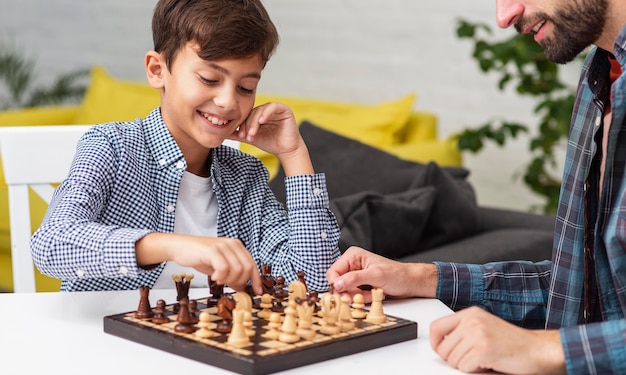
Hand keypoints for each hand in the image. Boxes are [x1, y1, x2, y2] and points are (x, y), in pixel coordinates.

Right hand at [136, 233, 262, 293]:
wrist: (180, 247)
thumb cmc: (199, 256)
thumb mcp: (219, 267)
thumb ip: (232, 275)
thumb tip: (243, 288)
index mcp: (237, 246)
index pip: (252, 264)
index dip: (256, 279)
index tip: (258, 291)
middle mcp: (233, 244)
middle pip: (247, 268)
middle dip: (239, 281)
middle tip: (227, 284)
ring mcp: (223, 246)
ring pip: (237, 269)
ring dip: (228, 280)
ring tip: (218, 279)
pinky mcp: (213, 250)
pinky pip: (224, 268)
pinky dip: (220, 276)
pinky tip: (214, 277)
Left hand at [232, 101, 312, 175]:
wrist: (286, 151)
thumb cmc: (271, 143)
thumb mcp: (251, 138)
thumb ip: (238, 134)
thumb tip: (223, 134)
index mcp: (258, 114)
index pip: (247, 115)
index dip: (242, 124)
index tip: (240, 135)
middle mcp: (266, 110)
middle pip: (253, 112)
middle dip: (248, 124)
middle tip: (246, 135)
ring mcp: (275, 108)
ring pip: (261, 110)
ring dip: (255, 122)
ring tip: (253, 133)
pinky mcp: (284, 109)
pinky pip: (273, 107)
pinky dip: (266, 114)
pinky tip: (261, 122)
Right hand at [326, 246, 437, 302]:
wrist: (409, 283)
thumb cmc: (397, 275)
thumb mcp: (375, 275)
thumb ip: (354, 279)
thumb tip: (336, 284)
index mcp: (352, 256)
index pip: (333, 272)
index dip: (337, 285)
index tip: (344, 294)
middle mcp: (352, 265)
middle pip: (339, 284)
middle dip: (351, 292)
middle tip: (364, 295)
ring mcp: (356, 276)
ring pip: (346, 292)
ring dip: (359, 296)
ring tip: (373, 292)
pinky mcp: (360, 286)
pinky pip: (354, 296)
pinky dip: (363, 298)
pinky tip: (374, 294)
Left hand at [430, 306, 565, 373]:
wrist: (538, 350)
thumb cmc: (514, 342)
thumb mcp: (484, 328)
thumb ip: (464, 331)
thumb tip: (441, 345)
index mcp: (470, 313)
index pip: (436, 327)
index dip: (435, 343)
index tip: (441, 351)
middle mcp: (472, 320)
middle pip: (443, 348)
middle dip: (454, 359)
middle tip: (472, 359)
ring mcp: (477, 334)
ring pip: (453, 360)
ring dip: (466, 366)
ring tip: (483, 360)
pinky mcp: (482, 349)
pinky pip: (464, 367)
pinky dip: (474, 371)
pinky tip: (488, 363)